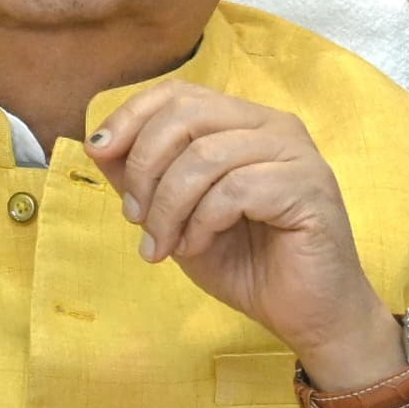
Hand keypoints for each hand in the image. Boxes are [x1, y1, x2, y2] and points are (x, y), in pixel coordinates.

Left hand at [84, 80, 406, 391]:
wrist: (306, 314)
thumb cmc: (246, 263)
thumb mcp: (177, 217)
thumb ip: (145, 179)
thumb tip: (99, 143)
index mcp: (244, 122)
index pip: (179, 93)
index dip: (132, 116)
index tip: (98, 150)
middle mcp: (274, 126)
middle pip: (187, 115)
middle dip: (145, 167)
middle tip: (134, 217)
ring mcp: (296, 154)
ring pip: (205, 155)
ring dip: (168, 206)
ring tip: (162, 244)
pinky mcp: (310, 188)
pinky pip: (235, 189)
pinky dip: (202, 222)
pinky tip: (198, 246)